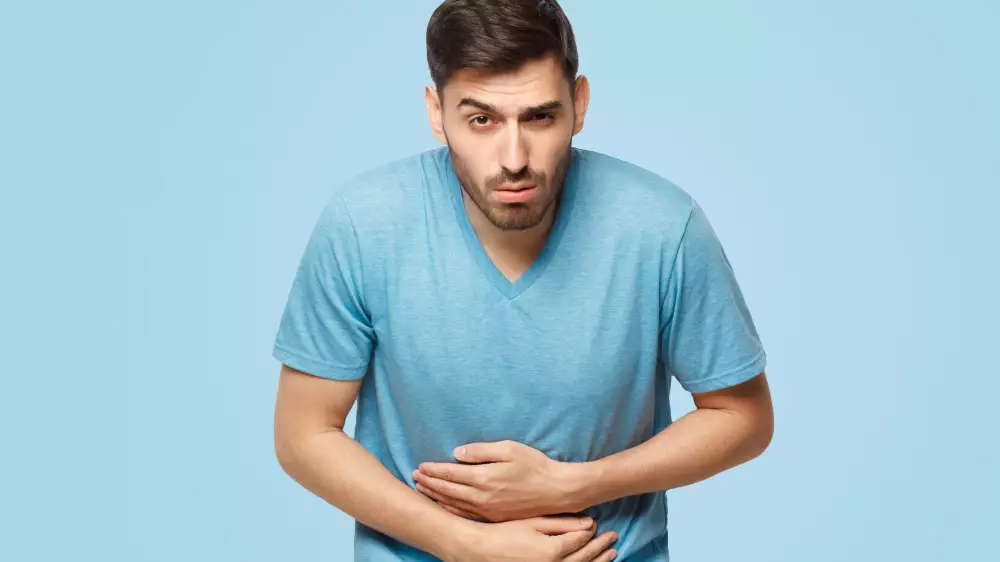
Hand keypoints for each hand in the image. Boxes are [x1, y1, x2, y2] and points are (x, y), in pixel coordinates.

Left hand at [413, 440, 588, 521]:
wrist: (558, 491)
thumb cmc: (535, 466)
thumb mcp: (509, 449)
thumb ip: (481, 451)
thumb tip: (457, 453)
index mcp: (484, 478)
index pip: (450, 474)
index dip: (433, 469)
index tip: (420, 466)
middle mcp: (482, 497)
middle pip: (447, 491)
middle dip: (429, 483)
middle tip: (414, 477)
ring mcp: (487, 511)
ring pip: (454, 505)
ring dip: (435, 496)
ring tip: (422, 490)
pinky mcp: (494, 518)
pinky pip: (465, 515)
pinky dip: (450, 509)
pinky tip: (444, 505)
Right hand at [446, 515, 617, 561]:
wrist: (480, 551)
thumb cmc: (504, 534)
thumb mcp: (533, 522)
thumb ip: (561, 523)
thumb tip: (588, 522)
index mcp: (553, 551)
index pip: (581, 541)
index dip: (593, 533)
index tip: (603, 526)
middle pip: (584, 558)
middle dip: (601, 549)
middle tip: (613, 539)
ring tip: (610, 554)